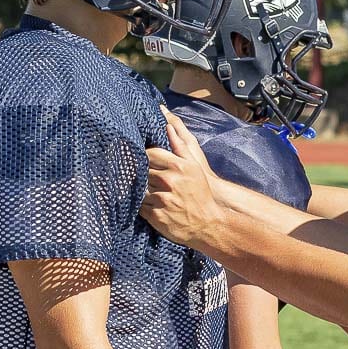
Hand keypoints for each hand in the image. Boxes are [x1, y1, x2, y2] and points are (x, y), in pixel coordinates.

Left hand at [141, 105, 223, 243]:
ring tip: (150, 193)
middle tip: (144, 178)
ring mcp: (162, 199)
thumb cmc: (200, 193)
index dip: (144, 158)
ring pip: (140, 189)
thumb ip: (179, 146)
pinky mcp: (156, 215)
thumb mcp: (194, 167)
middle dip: (142, 175)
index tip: (143, 161)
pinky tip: (151, 205)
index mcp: (179, 167)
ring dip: (142, 190)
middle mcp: (170, 181)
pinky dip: (143, 206)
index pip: (150, 154)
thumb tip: (168, 125)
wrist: (208, 223)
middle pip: (143, 171)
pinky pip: (140, 206)